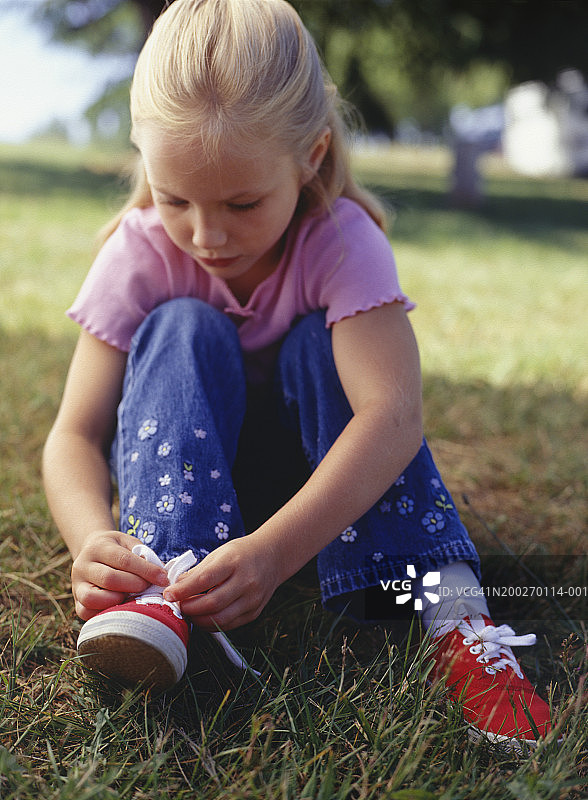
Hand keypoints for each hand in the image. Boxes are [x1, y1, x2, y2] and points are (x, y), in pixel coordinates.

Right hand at [71, 531, 169, 620]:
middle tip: (149, 587)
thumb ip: (144, 556)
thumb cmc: (117, 549)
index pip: (124, 560)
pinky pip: (87, 612)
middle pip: (109, 579)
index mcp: (98, 547)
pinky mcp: (77, 602)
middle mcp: (82, 566)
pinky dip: (106, 612)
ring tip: (133, 596)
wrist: (91, 552)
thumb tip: (161, 575)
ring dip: (119, 600)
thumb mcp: (130, 543)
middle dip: (135, 585)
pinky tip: (122, 605)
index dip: (146, 570)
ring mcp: (76, 585)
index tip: (164, 578)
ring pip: (93, 598)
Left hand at [163, 535, 280, 630]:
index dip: (183, 590)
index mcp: (234, 562)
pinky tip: (203, 617)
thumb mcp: (219, 554)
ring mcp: (252, 599)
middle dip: (189, 608)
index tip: (168, 594)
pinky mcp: (254, 612)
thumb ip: (197, 571)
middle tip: (177, 606)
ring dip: (199, 620)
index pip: (204, 579)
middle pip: (212, 603)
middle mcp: (246, 581)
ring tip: (188, 612)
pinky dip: (211, 624)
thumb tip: (174, 587)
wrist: (272, 556)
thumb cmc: (241, 553)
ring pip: (220, 618)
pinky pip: (229, 624)